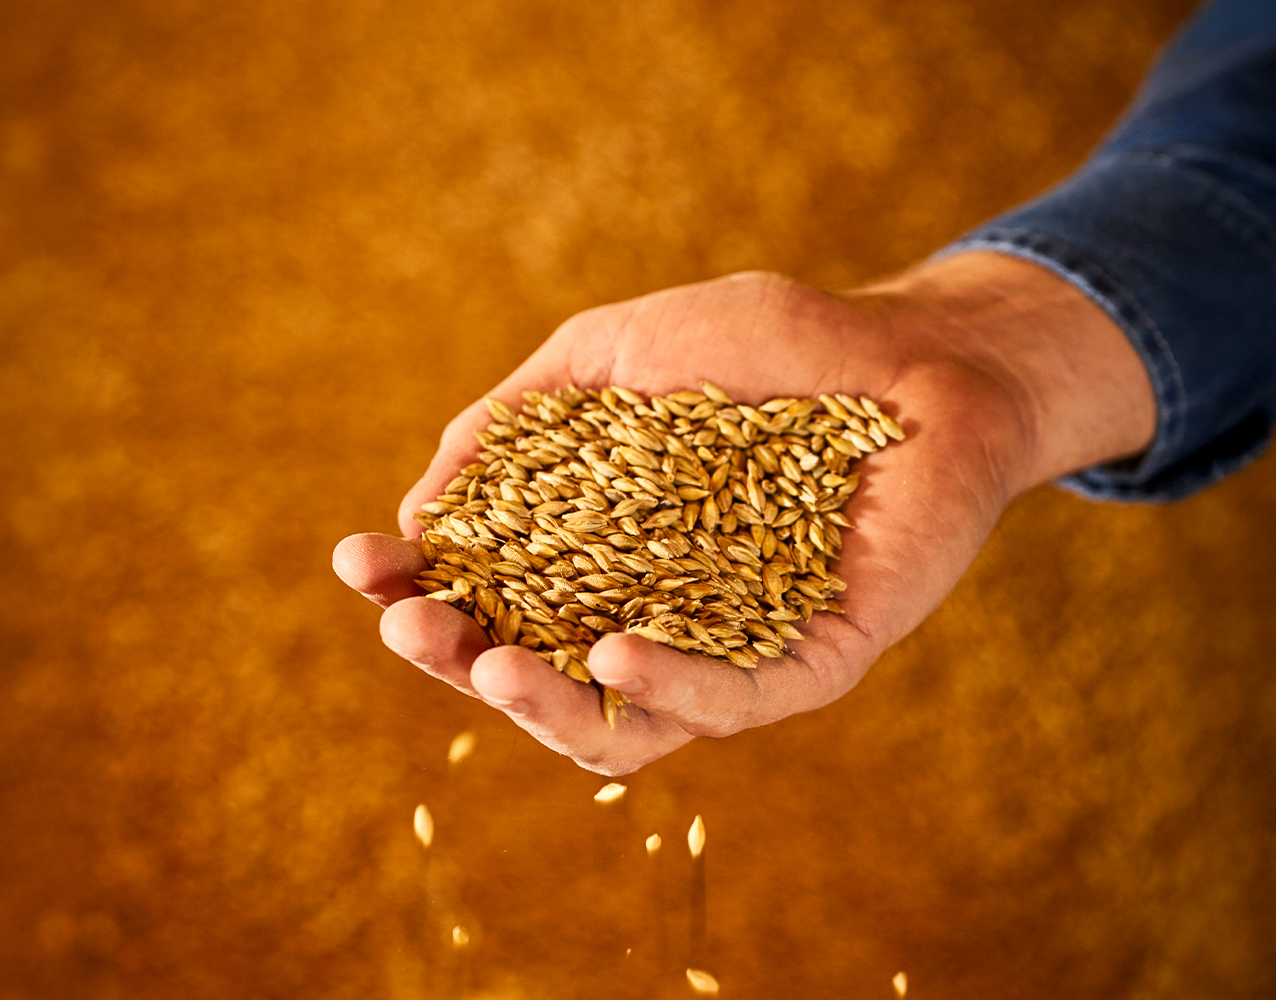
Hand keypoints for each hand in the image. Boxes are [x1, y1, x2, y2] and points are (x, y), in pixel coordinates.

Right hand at [334, 252, 1153, 773]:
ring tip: (488, 664)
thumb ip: (519, 420)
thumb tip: (418, 508)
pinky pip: (734, 701)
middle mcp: (652, 613)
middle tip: (410, 625)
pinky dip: (669, 687)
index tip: (361, 561)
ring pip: (620, 724)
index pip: (487, 592)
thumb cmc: (770, 344)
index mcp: (597, 554)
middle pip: (535, 673)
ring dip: (544, 704)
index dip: (414, 584)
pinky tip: (614, 652)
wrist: (915, 349)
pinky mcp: (812, 662)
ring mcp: (729, 647)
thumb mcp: (616, 355)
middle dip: (457, 659)